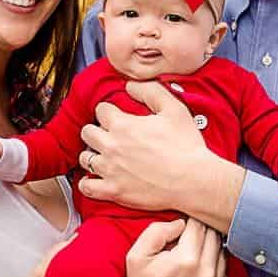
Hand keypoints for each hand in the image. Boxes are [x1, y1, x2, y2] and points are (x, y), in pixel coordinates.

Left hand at [78, 81, 243, 224]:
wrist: (193, 180)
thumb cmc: (186, 146)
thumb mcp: (173, 109)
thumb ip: (150, 91)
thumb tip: (130, 85)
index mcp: (123, 125)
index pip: (101, 110)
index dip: (110, 111)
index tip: (117, 116)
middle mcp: (111, 146)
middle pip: (87, 132)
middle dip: (97, 131)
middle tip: (110, 136)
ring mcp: (110, 170)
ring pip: (84, 158)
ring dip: (93, 155)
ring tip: (106, 157)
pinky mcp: (113, 191)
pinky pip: (86, 186)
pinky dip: (88, 182)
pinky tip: (97, 179)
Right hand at [116, 218, 227, 276]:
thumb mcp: (136, 255)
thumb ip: (157, 231)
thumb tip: (181, 222)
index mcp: (186, 260)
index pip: (198, 224)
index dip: (188, 221)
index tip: (181, 225)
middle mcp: (206, 273)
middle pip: (213, 236)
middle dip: (200, 231)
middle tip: (186, 236)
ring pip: (221, 252)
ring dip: (209, 247)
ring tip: (192, 251)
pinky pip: (224, 271)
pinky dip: (214, 265)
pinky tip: (198, 268)